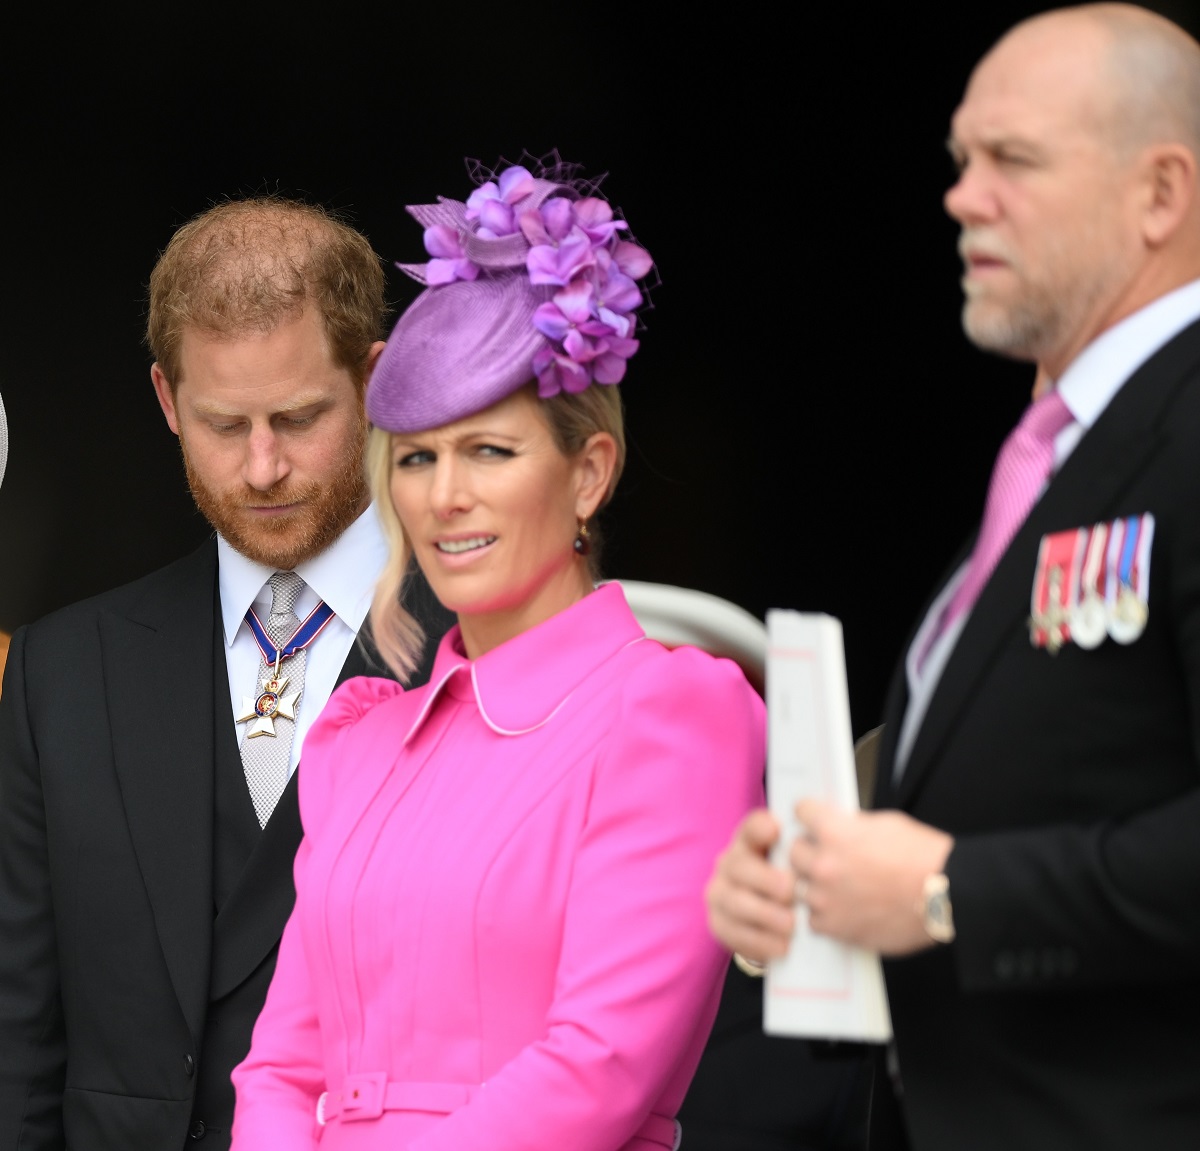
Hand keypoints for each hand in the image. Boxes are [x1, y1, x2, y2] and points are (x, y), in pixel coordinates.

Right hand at [706, 809, 795, 962]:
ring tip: (790, 925)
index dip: (761, 826)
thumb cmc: (793, 885)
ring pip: (735, 901)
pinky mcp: (718, 922)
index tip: (776, 830)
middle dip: (765, 878)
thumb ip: (807, 854)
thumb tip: (829, 843)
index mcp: (750, 842)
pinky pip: (733, 932)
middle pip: (740, 865)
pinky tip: (782, 946)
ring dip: (764, 913)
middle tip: (790, 891)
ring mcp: (719, 893)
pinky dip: (759, 941)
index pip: (751, 827)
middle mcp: (730, 863)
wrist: (773, 923)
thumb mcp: (799, 865)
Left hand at [791, 800, 953, 955]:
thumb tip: (837, 829)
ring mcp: (826, 897)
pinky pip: (813, 919)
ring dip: (814, 884)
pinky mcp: (836, 927)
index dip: (809, 814)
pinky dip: (824, 914)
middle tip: (823, 855)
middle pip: (793, 851)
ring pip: (799, 886)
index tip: (810, 819)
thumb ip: (852, 826)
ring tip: (835, 885)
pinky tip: (841, 908)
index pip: (800, 812)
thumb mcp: (885, 823)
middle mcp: (824, 863)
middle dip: (808, 851)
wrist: (946, 895)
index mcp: (834, 831)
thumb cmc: (923, 858)